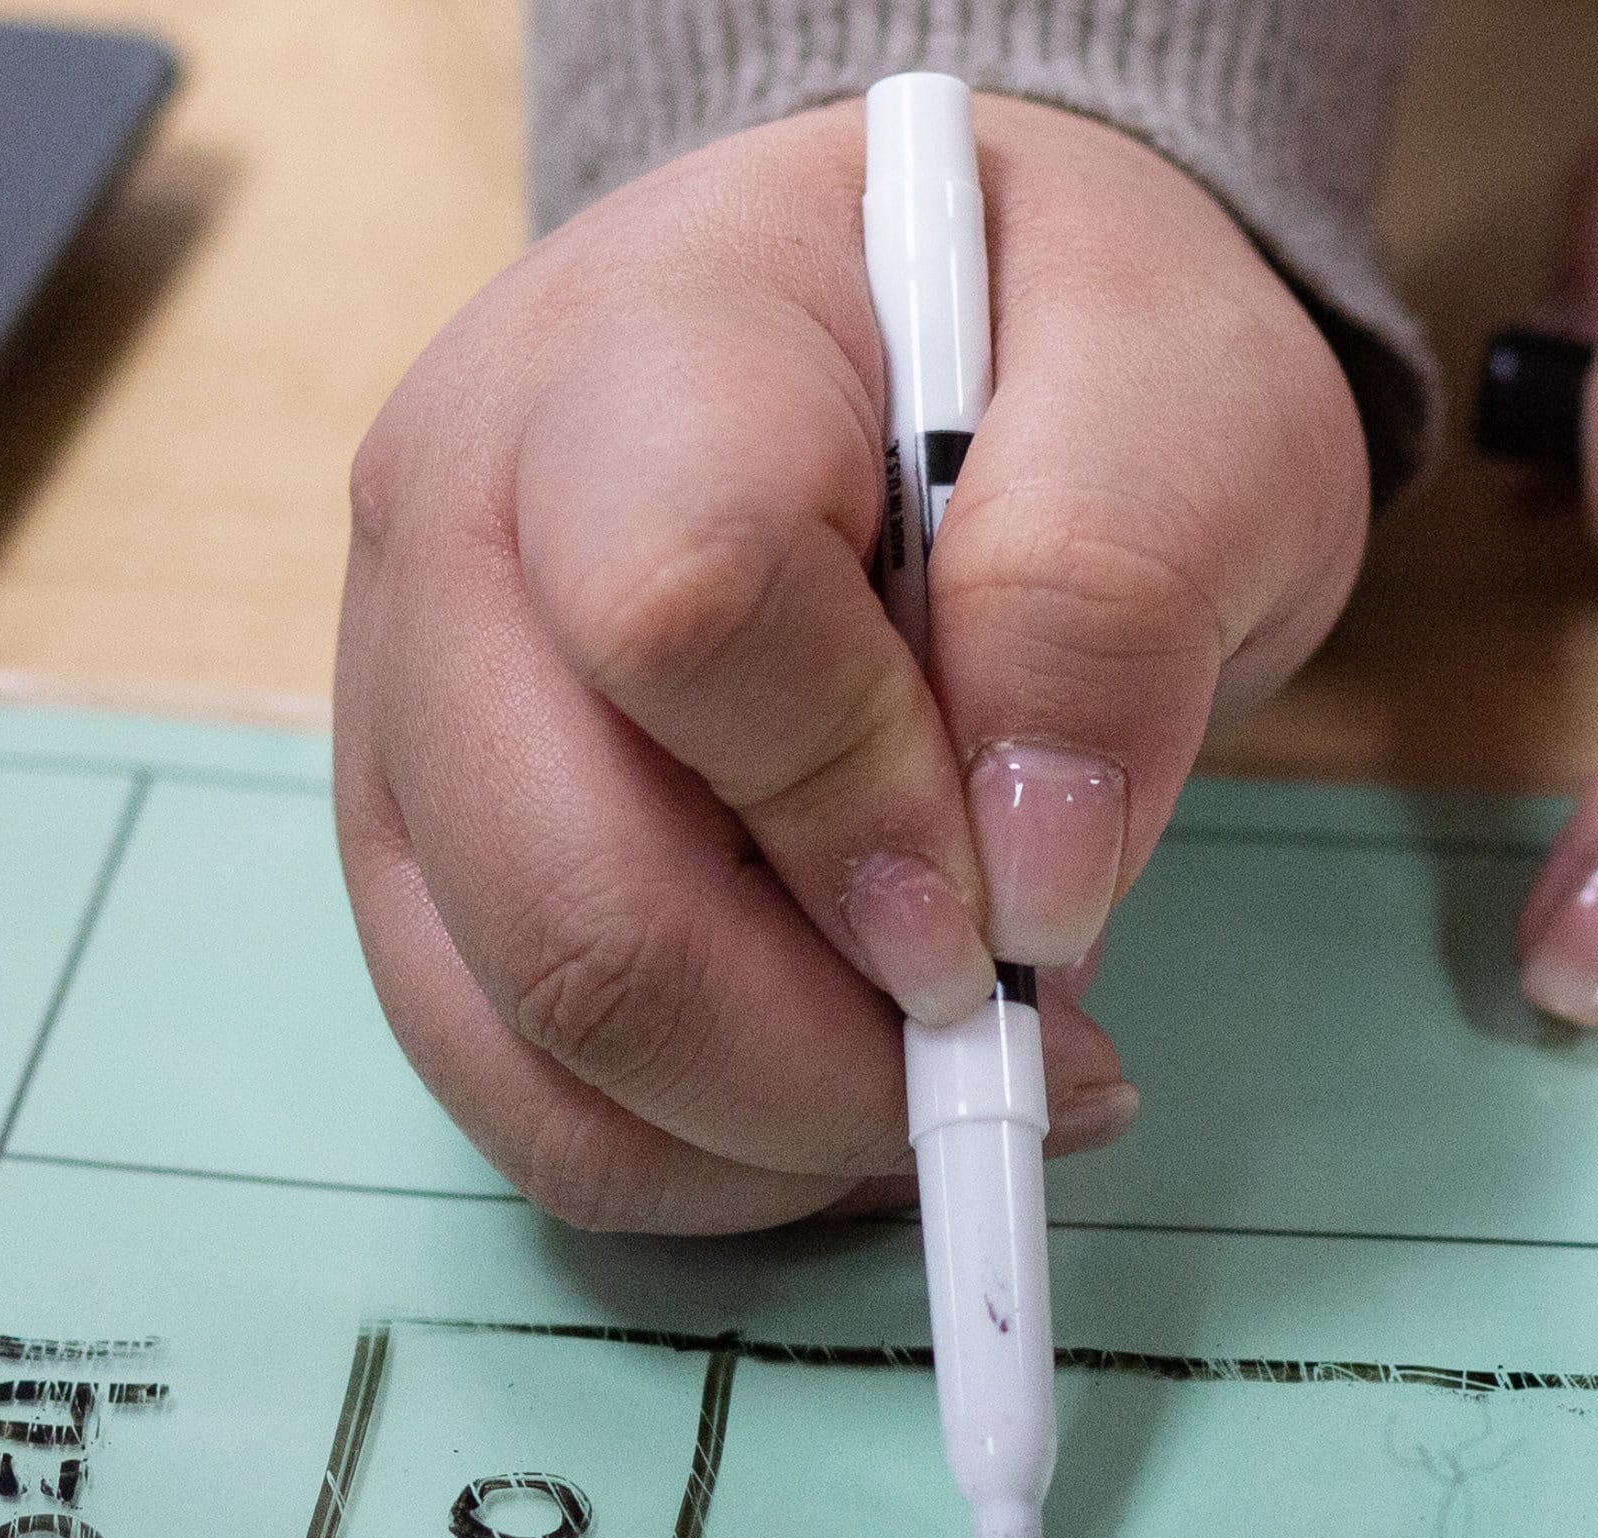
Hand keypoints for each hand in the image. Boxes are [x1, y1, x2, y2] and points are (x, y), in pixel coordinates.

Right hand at [337, 99, 1373, 1230]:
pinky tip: (860, 1081)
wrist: (937, 323)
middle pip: (567, 902)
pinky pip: (530, 1102)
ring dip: (775, 1135)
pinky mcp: (425, 863)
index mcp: (638, 342)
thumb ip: (1111, 598)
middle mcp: (455, 523)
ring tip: (960, 1068)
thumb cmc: (1060, 343)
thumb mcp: (1190, 399)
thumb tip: (1025, 889)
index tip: (1022, 903)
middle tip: (1033, 1053)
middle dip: (825, 1058)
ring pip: (527, 1048)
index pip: (680, 611)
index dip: (861, 813)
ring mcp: (406, 710)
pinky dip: (716, 1154)